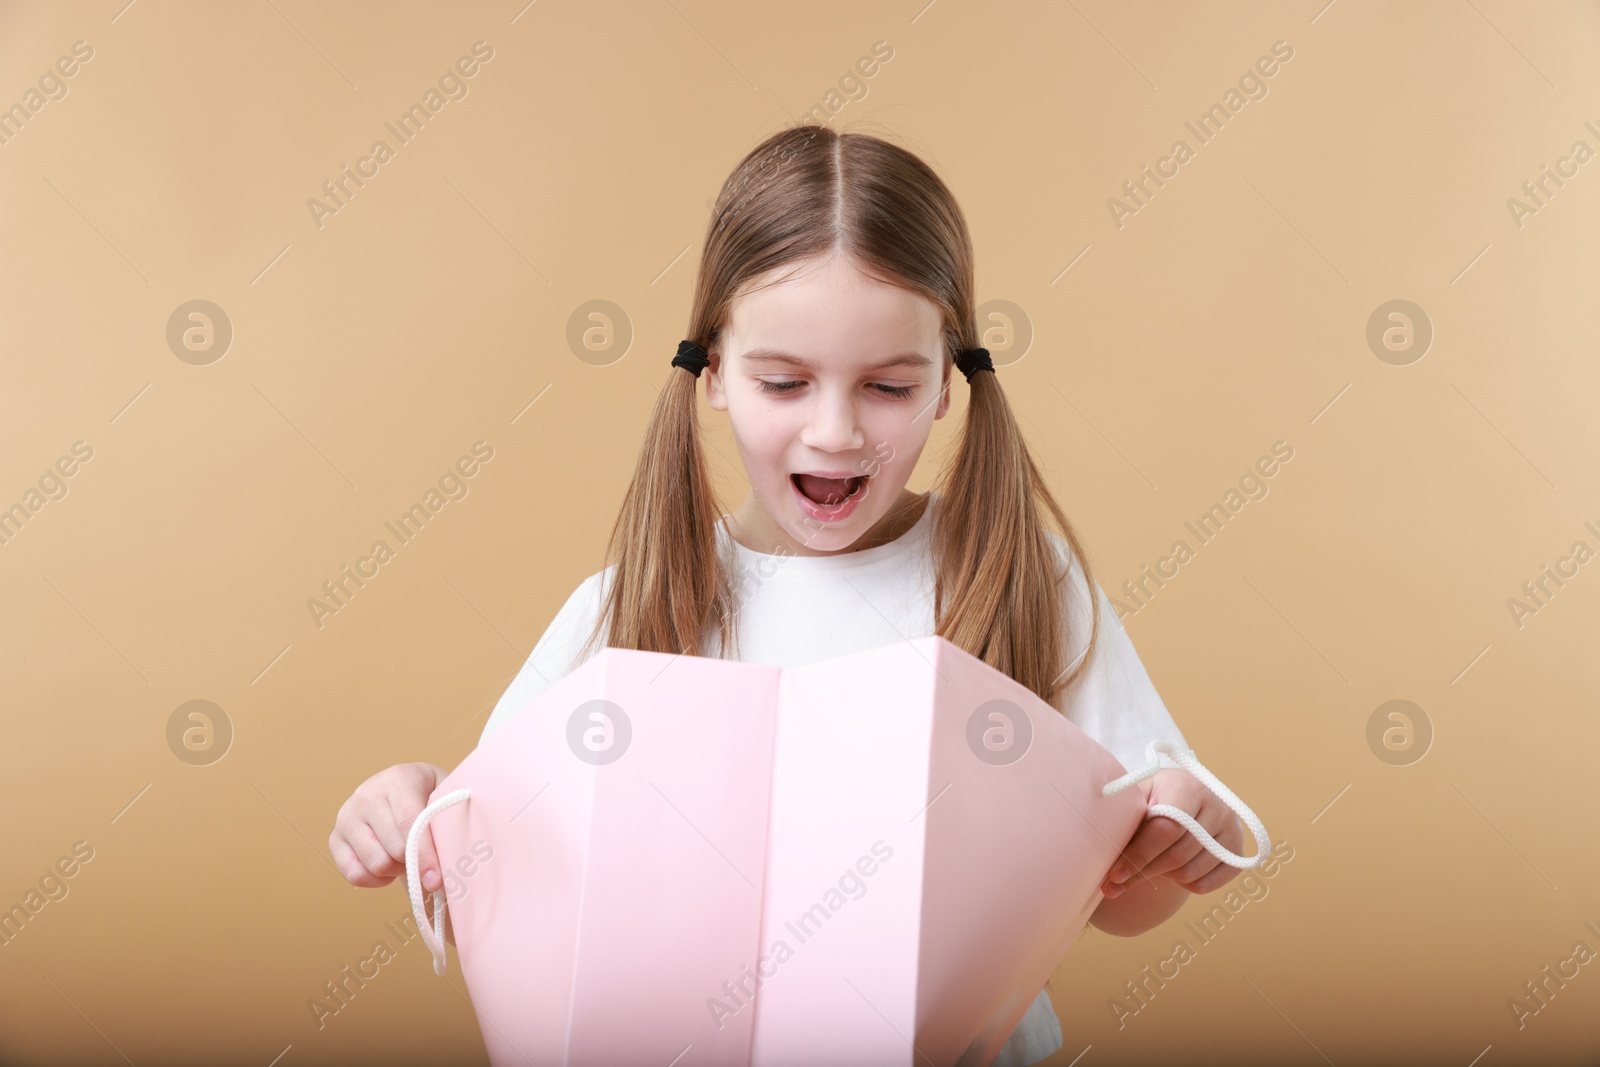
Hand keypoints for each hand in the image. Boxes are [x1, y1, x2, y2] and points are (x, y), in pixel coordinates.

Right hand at [330, 762, 447, 892]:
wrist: (407, 789)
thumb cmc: (432, 797)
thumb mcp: (448, 798)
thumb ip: (451, 823)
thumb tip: (452, 864)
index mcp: (399, 779)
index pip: (410, 822)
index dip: (424, 855)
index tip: (437, 879)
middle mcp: (367, 794)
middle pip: (394, 849)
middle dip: (415, 863)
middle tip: (426, 858)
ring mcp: (347, 816)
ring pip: (375, 864)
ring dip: (397, 870)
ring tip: (408, 857)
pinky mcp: (335, 838)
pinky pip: (355, 875)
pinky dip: (376, 880)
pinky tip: (390, 866)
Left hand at [1101, 767, 1243, 897]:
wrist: (1183, 798)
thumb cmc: (1150, 799)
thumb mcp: (1136, 797)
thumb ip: (1120, 820)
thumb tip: (1098, 862)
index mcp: (1188, 785)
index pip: (1166, 828)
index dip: (1138, 855)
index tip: (1113, 875)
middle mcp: (1218, 806)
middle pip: (1177, 855)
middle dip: (1144, 870)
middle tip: (1117, 881)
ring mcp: (1233, 830)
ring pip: (1190, 873)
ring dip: (1164, 875)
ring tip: (1153, 860)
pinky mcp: (1238, 854)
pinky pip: (1206, 885)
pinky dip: (1184, 884)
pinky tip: (1173, 868)